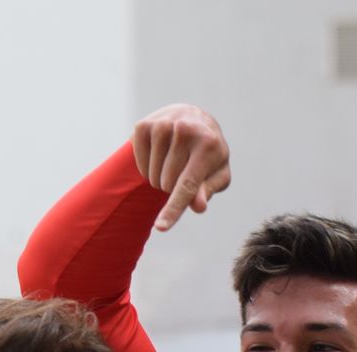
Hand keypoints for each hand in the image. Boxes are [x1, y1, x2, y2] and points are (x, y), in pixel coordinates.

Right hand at [132, 104, 230, 231]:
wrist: (192, 118)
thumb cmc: (208, 153)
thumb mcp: (217, 173)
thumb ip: (207, 190)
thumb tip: (198, 206)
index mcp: (208, 144)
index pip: (187, 185)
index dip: (173, 209)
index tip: (160, 228)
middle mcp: (185, 129)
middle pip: (167, 184)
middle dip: (174, 187)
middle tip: (184, 168)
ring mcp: (162, 125)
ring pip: (152, 177)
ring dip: (160, 178)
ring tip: (172, 161)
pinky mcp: (143, 125)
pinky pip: (140, 165)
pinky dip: (148, 168)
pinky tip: (159, 156)